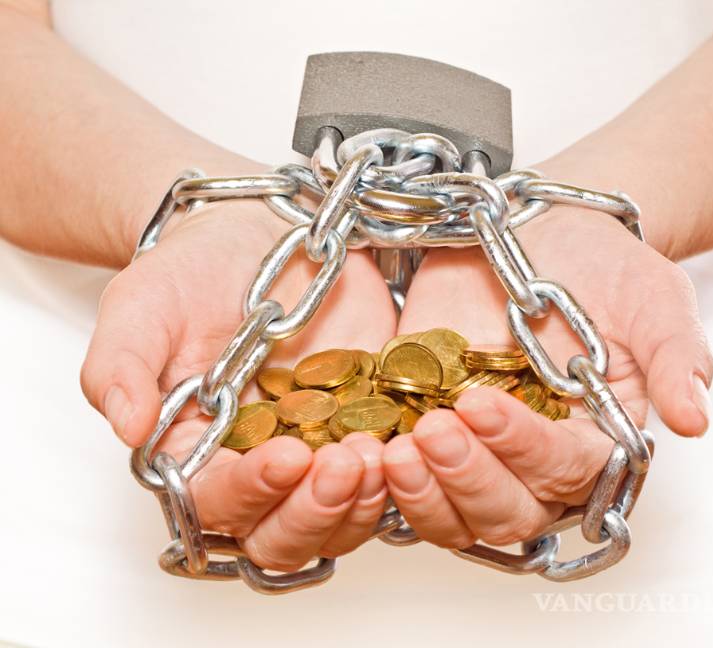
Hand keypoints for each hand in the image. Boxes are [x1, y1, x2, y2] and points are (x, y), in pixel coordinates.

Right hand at [81, 200, 397, 569]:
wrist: (256, 234)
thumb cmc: (191, 272)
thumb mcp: (143, 306)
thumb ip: (119, 365)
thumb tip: (126, 427)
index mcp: (199, 454)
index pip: (220, 503)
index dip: (252, 492)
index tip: (286, 457)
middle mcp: (260, 464)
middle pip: (287, 532)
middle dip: (318, 511)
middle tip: (346, 466)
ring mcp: (321, 447)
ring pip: (345, 515)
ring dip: (367, 499)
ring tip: (385, 453)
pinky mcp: (369, 419)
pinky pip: (394, 467)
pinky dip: (409, 465)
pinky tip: (421, 438)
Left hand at [383, 209, 712, 547]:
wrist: (543, 231)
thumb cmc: (605, 268)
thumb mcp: (653, 300)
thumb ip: (676, 358)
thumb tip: (695, 419)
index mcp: (588, 439)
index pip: (562, 472)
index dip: (524, 450)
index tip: (485, 406)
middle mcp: (528, 455)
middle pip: (502, 509)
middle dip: (466, 478)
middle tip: (436, 432)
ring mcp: (471, 444)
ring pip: (447, 506)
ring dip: (420, 490)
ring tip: (394, 449)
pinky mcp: (423, 419)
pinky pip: (401, 470)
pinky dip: (380, 472)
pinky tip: (361, 449)